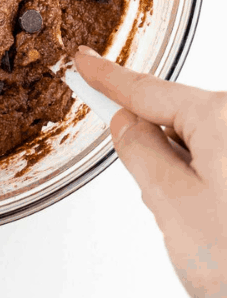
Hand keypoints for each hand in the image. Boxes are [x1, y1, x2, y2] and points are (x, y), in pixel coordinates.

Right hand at [74, 46, 226, 297]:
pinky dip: (206, 196)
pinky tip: (217, 231)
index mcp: (222, 119)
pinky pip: (219, 170)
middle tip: (167, 211)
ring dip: (185, 185)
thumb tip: (126, 125)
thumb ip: (143, 157)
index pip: (151, 92)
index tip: (86, 62)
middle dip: (157, 157)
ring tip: (204, 235)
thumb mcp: (173, 206)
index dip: (111, 79)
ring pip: (200, 151)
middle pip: (180, 123)